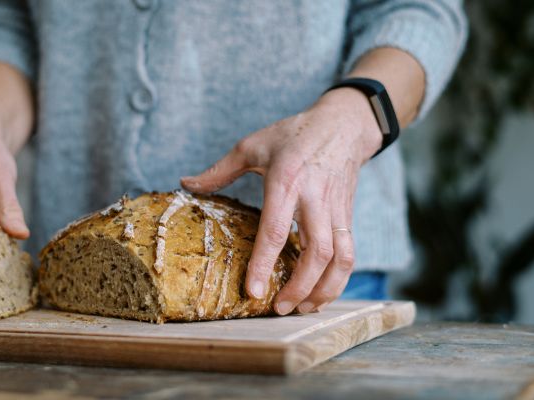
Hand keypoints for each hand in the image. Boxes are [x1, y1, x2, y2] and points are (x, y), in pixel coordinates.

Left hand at [181, 88, 381, 314]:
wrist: (343, 125)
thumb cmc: (293, 134)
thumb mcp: (253, 145)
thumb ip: (219, 170)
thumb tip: (185, 184)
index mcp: (286, 180)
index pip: (275, 229)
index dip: (263, 263)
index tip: (253, 291)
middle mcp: (314, 198)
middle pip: (316, 252)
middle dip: (299, 286)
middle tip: (279, 308)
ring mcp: (335, 209)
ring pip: (339, 257)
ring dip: (323, 289)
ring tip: (302, 309)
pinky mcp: (348, 216)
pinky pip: (349, 254)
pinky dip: (338, 279)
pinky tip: (320, 294)